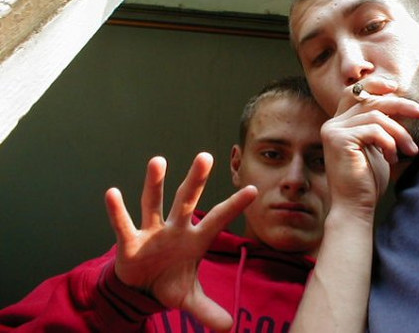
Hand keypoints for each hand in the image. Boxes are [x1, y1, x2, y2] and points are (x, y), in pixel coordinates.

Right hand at [104, 152, 256, 331]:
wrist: (140, 290)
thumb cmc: (169, 283)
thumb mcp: (189, 299)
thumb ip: (208, 310)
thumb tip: (230, 328)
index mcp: (195, 239)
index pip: (218, 219)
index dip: (235, 206)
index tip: (254, 189)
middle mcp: (175, 229)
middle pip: (186, 200)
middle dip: (195, 180)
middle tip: (205, 156)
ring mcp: (151, 232)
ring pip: (154, 204)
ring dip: (155, 184)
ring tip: (158, 161)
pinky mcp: (129, 242)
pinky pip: (123, 225)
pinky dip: (117, 211)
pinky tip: (112, 193)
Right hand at [321, 79, 418, 216]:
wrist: (355, 207)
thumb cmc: (368, 182)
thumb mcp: (378, 147)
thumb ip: (381, 126)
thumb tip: (400, 104)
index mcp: (340, 123)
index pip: (355, 92)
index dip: (375, 85)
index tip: (397, 88)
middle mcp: (332, 123)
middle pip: (369, 99)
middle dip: (400, 103)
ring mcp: (333, 130)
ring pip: (375, 116)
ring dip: (400, 132)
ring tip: (411, 150)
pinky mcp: (338, 139)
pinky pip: (373, 130)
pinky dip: (389, 142)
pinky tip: (393, 158)